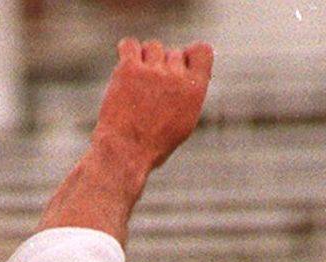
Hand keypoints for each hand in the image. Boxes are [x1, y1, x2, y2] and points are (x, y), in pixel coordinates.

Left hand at [94, 39, 213, 174]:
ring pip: (152, 47)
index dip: (189, 57)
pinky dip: (127, 52)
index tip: (179, 72)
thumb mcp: (182, 123)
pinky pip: (129, 44)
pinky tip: (125, 69)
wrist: (124, 153)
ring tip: (137, 87)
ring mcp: (153, 71)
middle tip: (150, 95)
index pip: (202, 50)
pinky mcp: (129, 69)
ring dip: (145, 61)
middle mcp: (177, 77)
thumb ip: (188, 93)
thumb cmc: (153, 145)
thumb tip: (185, 71)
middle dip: (163, 69)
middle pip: (173, 53)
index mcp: (195, 90)